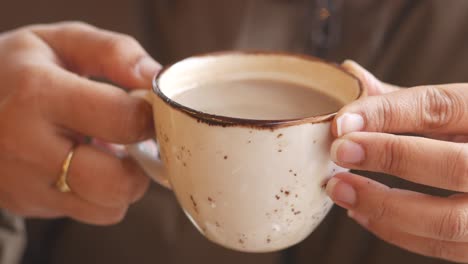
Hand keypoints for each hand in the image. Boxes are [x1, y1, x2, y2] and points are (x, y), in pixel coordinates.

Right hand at [0, 22, 160, 224]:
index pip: (123, 120)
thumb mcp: (60, 42)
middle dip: (141, 164)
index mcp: (39, 94)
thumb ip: (113, 52)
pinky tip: (83, 165)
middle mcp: (29, 146)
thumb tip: (155, 77)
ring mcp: (25, 183)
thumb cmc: (16, 70)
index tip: (146, 110)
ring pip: (108, 208)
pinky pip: (86, 212)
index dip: (149, 116)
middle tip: (133, 141)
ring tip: (106, 153)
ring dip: (122, 184)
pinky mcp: (26, 204)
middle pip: (118, 183)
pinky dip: (98, 194)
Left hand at [326, 60, 467, 261]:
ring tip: (340, 190)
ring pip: (448, 220)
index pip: (440, 109)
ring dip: (384, 206)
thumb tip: (350, 72)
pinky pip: (442, 245)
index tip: (341, 122)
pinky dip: (395, 232)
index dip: (386, 115)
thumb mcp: (450, 108)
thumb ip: (403, 99)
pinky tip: (361, 212)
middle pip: (454, 165)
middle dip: (390, 157)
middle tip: (340, 153)